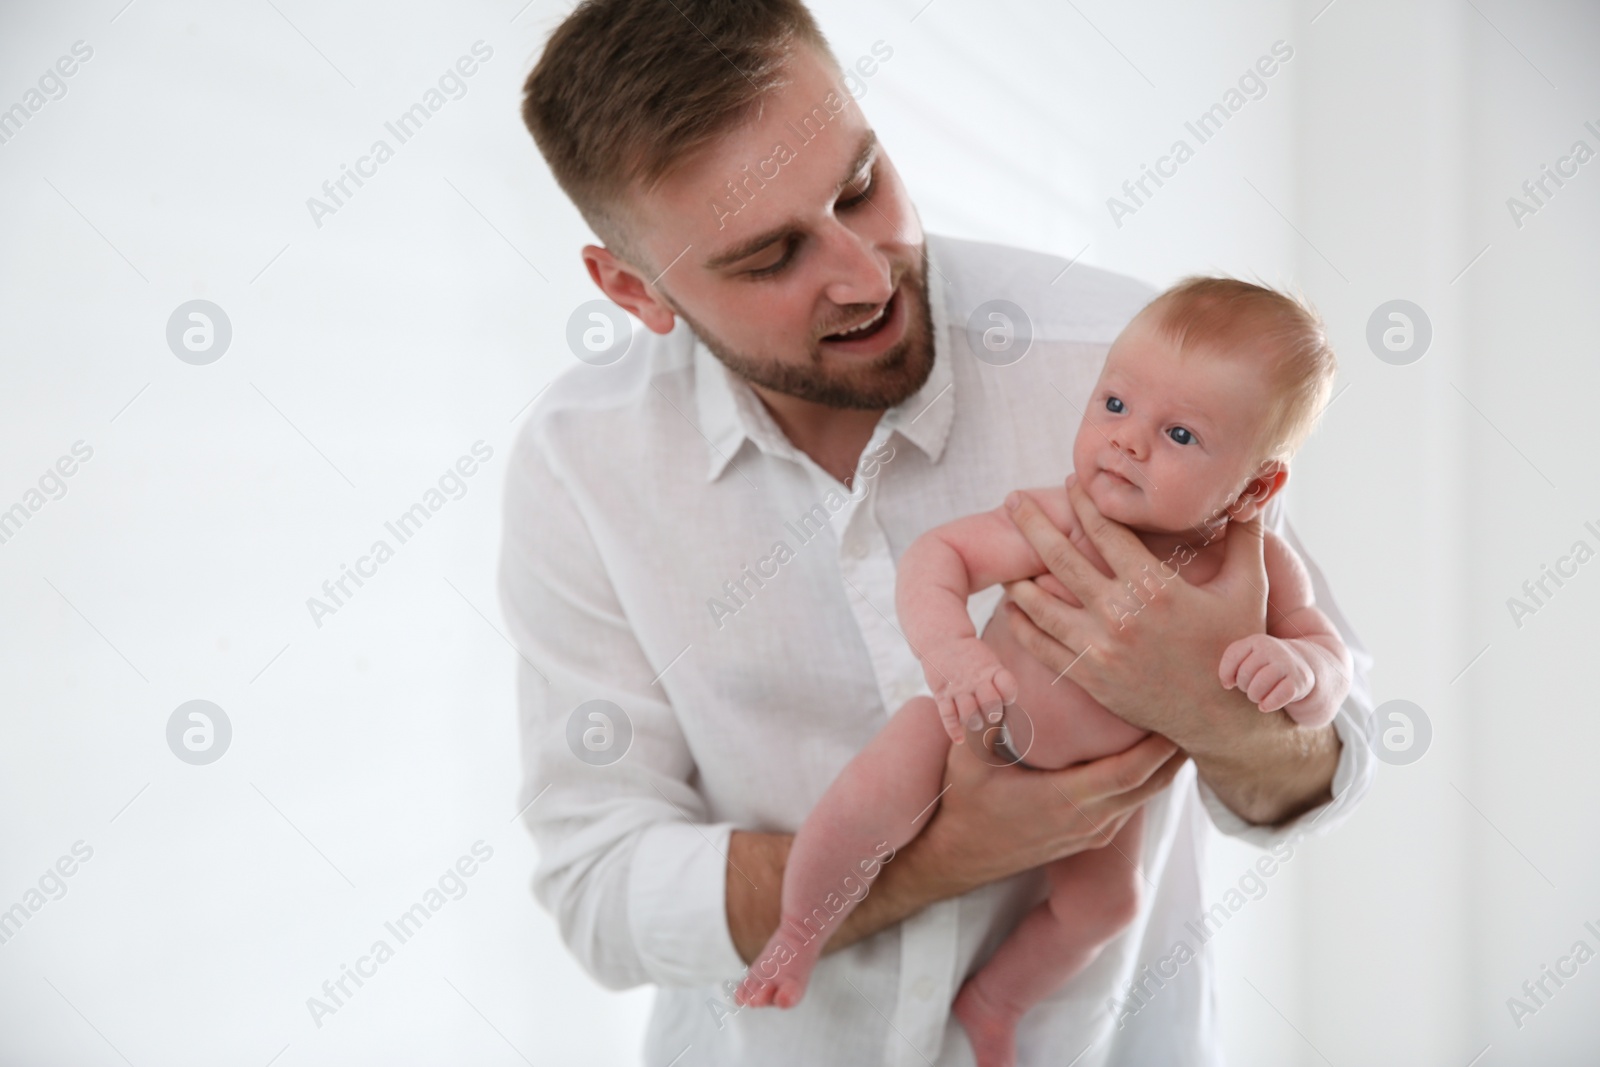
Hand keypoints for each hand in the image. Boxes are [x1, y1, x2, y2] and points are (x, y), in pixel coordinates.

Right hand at [912, 731, 1186, 893]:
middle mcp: (1087, 821)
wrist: (959, 857)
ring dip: (1165, 766)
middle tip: (1194, 713)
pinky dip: (1146, 780)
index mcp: (1066, 801)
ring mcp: (1090, 832)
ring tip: (1181, 729)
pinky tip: (1151, 757)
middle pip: (1148, 784)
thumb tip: (995, 680)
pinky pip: (1129, 805)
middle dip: (1175, 751)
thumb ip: (982, 720)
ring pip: (1143, 797)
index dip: (1157, 746)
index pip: (1127, 772)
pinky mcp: (1087, 837)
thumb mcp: (967, 761)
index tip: (1172, 714)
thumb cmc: (964, 806)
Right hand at [923, 639, 1017, 742]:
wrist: (941, 638)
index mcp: (991, 670)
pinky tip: (959, 739)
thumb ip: (998, 681)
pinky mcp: (941, 693)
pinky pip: (947, 715)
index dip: (1009, 696)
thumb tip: (1007, 706)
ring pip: (969, 713)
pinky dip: (953, 730)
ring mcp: (957, 687)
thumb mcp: (989, 661)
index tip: (1005, 698)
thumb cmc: (970, 656)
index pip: (1008, 687)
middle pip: (990, 704)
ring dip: (974, 722)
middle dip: (992, 713)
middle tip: (989, 714)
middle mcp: (975, 680)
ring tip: (975, 722)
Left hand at [999, 479, 1265, 755]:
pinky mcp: (1089, 676)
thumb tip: (1251, 496)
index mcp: (1155, 587)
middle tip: (1011, 501)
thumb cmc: (1237, 647)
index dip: (1083, 502)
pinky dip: (1021, 624)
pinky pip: (1042, 646)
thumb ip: (1245, 539)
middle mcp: (1120, 615)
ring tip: (1002, 558)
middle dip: (1032, 525)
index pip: (1106, 531)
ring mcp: (1100, 649)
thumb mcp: (1249, 589)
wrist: (1222, 717)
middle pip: (1061, 559)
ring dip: (1016, 577)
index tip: (1069, 482)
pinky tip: (1011, 607)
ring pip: (1040, 604)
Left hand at [1219, 634, 1313, 711]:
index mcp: (1257, 641)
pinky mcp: (1298, 681)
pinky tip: (1265, 706)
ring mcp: (1287, 665)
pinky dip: (1269, 704)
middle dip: (1244, 686)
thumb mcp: (1248, 655)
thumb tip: (1227, 684)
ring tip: (1258, 696)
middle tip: (1251, 687)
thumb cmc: (1265, 664)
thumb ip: (1230, 663)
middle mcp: (1273, 649)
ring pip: (1259, 686)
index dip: (1226, 674)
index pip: (1232, 656)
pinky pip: (1279, 696)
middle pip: (1245, 674)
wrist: (1304, 665)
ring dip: (1254, 696)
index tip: (1231, 682)